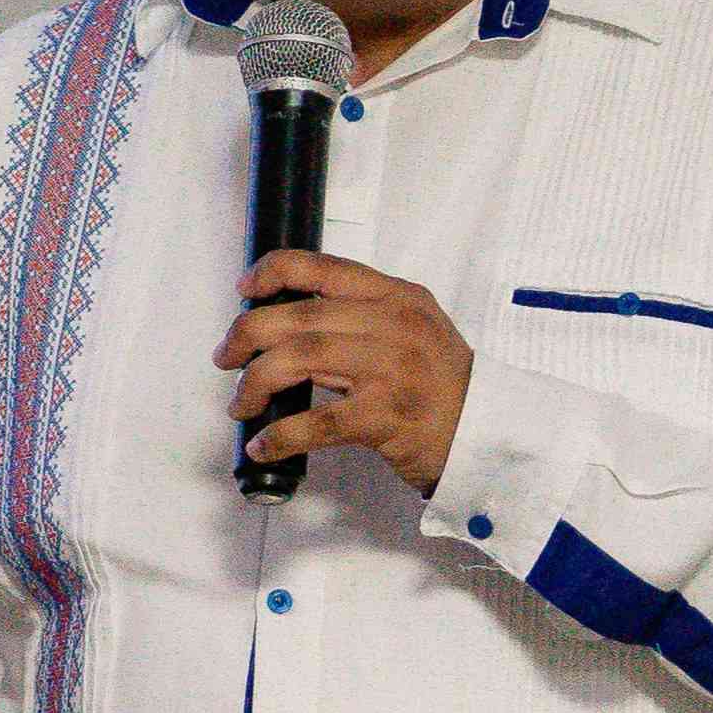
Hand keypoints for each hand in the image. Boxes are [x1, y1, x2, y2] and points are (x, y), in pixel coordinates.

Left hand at [216, 252, 470, 495]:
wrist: (485, 433)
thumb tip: (290, 323)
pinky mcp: (384, 417)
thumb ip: (361, 318)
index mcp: (397, 298)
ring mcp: (390, 370)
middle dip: (248, 335)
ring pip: (299, 359)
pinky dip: (280, 434)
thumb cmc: (444, 387)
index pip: (323, 268)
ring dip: (256, 382)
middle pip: (298, 317)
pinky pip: (316, 422)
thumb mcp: (413, 330)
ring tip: (242, 403)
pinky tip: (263, 444)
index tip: (245, 289)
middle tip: (226, 357)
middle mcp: (393, 325)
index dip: (273, 272)